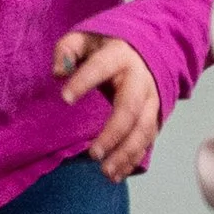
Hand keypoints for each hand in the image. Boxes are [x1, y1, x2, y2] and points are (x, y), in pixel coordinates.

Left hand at [55, 29, 160, 181]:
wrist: (147, 50)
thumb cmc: (106, 48)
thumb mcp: (86, 39)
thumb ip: (68, 50)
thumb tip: (59, 72)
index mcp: (120, 56)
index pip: (101, 68)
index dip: (84, 82)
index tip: (65, 98)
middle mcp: (141, 80)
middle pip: (130, 109)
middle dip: (113, 134)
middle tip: (93, 154)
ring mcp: (151, 100)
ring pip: (144, 130)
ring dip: (126, 154)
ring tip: (105, 173)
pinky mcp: (154, 116)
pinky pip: (147, 141)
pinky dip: (133, 160)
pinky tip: (116, 175)